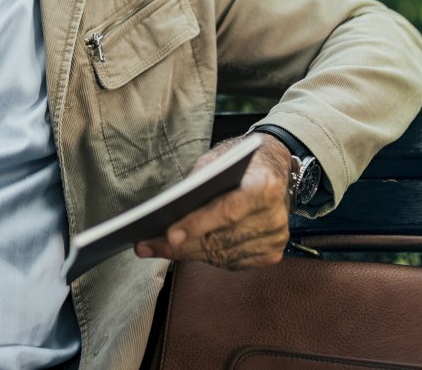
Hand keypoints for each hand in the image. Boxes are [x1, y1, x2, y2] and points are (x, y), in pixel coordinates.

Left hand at [134, 135, 292, 269]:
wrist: (276, 169)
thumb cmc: (243, 162)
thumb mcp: (220, 158)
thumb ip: (199, 180)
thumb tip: (170, 208)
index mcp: (265, 186)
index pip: (228, 211)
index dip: (198, 224)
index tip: (169, 235)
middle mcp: (274, 216)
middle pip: (221, 239)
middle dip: (180, 245)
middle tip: (146, 245)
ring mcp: (275, 238)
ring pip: (222, 255)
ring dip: (188, 253)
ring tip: (157, 248)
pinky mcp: (271, 253)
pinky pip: (231, 262)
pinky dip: (206, 258)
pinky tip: (185, 250)